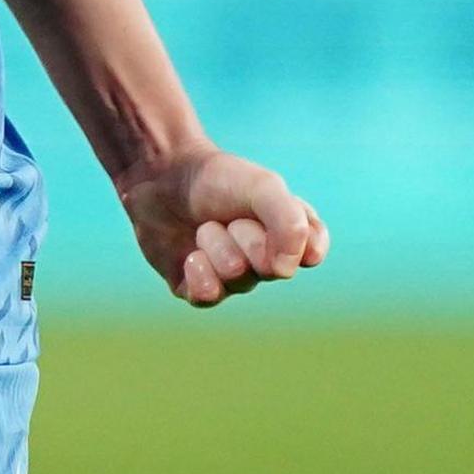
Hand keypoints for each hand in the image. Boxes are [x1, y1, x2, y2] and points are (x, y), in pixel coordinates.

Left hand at [116, 146, 327, 306]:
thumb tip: (286, 270)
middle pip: (272, 268)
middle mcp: (266, 259)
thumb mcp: (262, 187)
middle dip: (247, 236)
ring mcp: (233, 278)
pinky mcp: (200, 289)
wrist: (161, 177)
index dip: (292, 239)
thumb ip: (288, 222)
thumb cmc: (218, 179)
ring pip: (237, 278)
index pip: (311, 252)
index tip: (271, 214)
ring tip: (205, 227)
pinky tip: (190, 255)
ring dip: (216, 245)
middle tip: (229, 216)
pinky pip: (207, 296)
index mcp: (289, 232)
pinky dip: (197, 272)